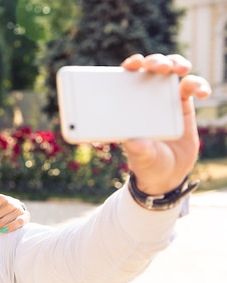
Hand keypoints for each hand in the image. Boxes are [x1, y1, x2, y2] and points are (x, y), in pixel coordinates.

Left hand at [120, 53, 211, 194]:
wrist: (168, 174)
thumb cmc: (147, 164)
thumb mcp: (141, 158)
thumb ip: (138, 150)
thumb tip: (133, 141)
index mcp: (128, 106)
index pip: (126, 79)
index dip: (130, 66)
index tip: (135, 63)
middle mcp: (145, 98)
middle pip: (150, 69)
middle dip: (155, 61)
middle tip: (160, 67)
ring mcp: (165, 100)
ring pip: (171, 71)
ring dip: (176, 64)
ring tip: (181, 69)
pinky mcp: (183, 105)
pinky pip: (192, 87)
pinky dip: (199, 85)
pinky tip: (203, 93)